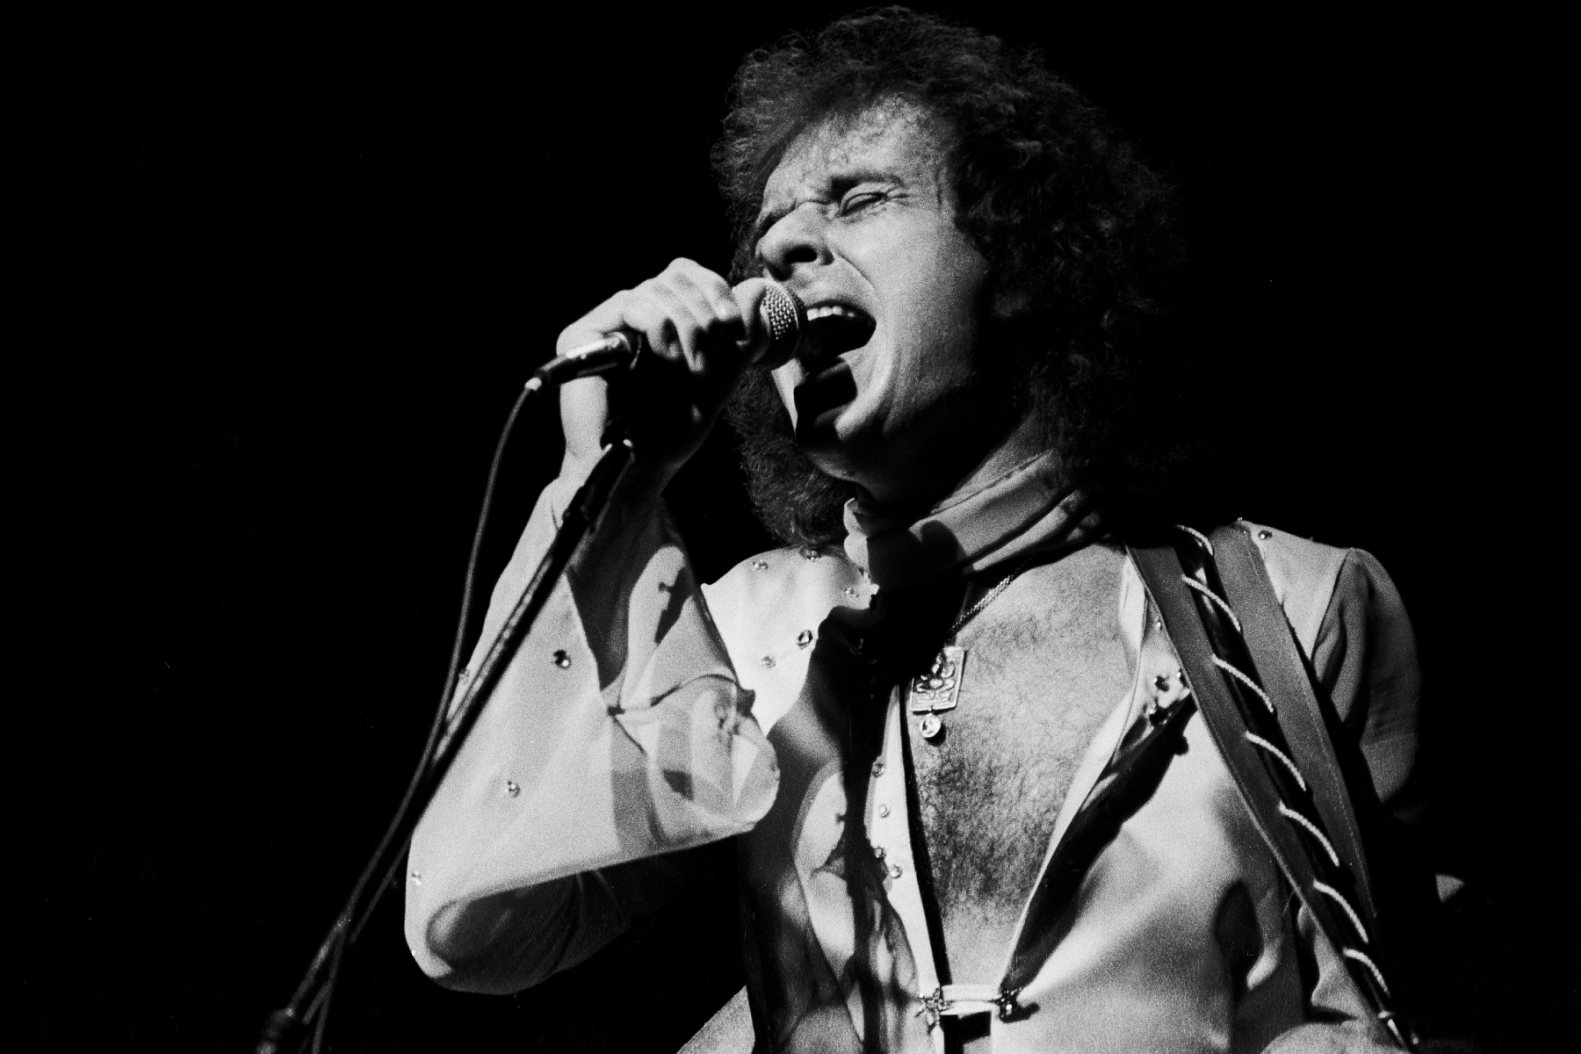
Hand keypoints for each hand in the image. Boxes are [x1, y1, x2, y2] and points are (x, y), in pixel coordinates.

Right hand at [556, 259, 774, 490]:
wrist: (640, 466)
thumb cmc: (672, 431)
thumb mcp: (720, 377)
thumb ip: (740, 337)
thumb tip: (755, 287)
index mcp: (661, 321)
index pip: (685, 274)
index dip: (713, 288)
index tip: (733, 324)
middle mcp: (630, 318)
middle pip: (674, 275)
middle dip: (704, 313)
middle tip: (711, 358)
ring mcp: (605, 326)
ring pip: (655, 289)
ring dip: (687, 325)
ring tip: (693, 366)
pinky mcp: (580, 335)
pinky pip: (630, 304)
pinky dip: (660, 326)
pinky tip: (668, 357)